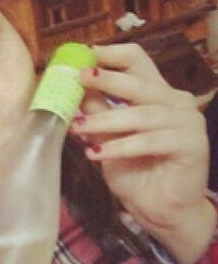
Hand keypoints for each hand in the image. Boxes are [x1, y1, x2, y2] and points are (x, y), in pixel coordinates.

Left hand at [72, 43, 214, 263]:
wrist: (159, 208)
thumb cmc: (134, 170)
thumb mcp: (107, 136)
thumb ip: (97, 110)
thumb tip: (71, 86)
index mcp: (156, 93)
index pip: (138, 60)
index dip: (111, 55)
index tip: (83, 55)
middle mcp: (176, 102)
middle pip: (140, 82)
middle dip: (106, 80)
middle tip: (78, 79)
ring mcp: (187, 122)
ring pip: (141, 114)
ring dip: (105, 121)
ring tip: (78, 129)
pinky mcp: (192, 145)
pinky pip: (150, 141)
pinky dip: (121, 147)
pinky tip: (97, 153)